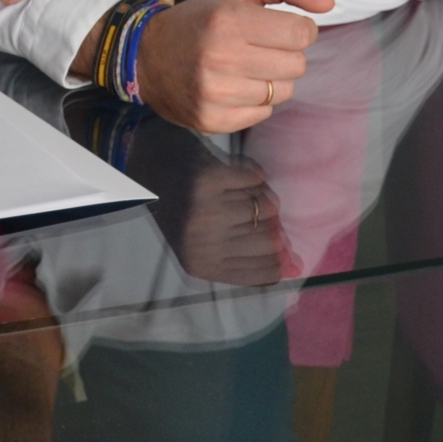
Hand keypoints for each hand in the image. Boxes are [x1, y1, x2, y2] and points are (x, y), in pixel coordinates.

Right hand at [114, 0, 335, 133]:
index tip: (277, 28)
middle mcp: (221, 57)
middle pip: (297, 65)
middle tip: (257, 48)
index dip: (297, 29)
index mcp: (229, 20)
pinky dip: (254, 101)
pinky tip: (232, 87)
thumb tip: (328, 4)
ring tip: (242, 67)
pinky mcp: (212, 119)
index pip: (302, 32)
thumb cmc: (199, 20)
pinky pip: (263, 113)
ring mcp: (216, 92)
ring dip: (270, 78)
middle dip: (284, 54)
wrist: (144, 55)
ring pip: (283, 92)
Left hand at [127, 126, 290, 285]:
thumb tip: (297, 268)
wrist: (144, 170)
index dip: (277, 253)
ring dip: (259, 195)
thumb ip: (250, 261)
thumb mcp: (208, 246)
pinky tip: (232, 175)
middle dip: (270, 223)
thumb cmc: (183, 212)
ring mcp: (206, 211)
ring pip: (267, 206)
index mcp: (204, 266)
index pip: (268, 270)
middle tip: (248, 209)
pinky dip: (252, 173)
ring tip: (235, 191)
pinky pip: (256, 177)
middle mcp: (205, 243)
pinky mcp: (208, 179)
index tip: (265, 236)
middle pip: (273, 240)